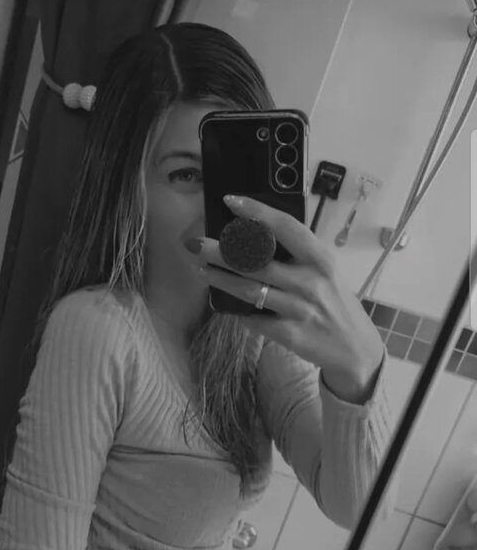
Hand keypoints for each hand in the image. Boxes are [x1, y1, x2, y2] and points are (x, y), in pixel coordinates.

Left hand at [191, 194, 384, 396]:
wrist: (354, 348)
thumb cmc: (335, 303)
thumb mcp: (325, 272)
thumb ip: (298, 255)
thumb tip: (255, 235)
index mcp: (320, 258)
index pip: (285, 227)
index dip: (256, 212)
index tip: (230, 201)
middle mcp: (311, 281)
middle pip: (258, 261)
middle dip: (222, 251)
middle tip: (195, 243)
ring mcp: (300, 309)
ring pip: (251, 290)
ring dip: (221, 279)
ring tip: (200, 269)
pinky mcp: (291, 334)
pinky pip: (255, 320)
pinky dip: (238, 312)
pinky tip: (223, 303)